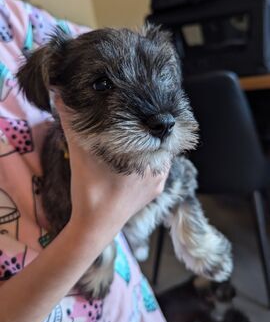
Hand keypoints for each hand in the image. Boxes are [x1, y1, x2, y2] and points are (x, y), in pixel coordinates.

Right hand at [53, 94, 168, 237]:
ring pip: (158, 154)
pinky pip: (156, 169)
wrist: (94, 227)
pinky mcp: (155, 191)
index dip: (150, 114)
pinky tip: (132, 156)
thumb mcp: (80, 152)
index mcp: (149, 154)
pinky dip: (147, 160)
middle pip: (159, 139)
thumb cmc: (90, 188)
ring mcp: (160, 181)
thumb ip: (73, 122)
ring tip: (132, 135)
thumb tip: (61, 95)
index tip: (139, 105)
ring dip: (147, 145)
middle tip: (132, 118)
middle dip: (147, 129)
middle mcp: (160, 167)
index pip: (158, 126)